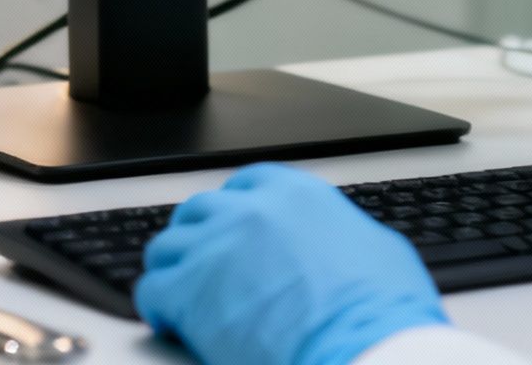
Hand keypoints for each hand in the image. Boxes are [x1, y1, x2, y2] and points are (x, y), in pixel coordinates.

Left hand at [135, 164, 446, 364]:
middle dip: (198, 233)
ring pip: (167, 245)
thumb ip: (342, 233)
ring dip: (171, 265)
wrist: (361, 346)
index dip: (235, 206)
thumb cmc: (379, 309)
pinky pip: (151, 288)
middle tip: (200, 258)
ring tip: (175, 286)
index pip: (246, 184)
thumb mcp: (376, 248)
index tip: (231, 223)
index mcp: (294, 195)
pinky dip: (155, 303)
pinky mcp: (189, 291)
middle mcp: (248, 211)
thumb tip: (340, 244)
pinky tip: (166, 317)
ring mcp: (214, 248)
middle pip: (201, 210)